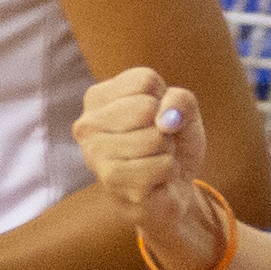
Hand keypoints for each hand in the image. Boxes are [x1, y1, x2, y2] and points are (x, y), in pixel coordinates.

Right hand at [74, 66, 224, 269]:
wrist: (171, 188)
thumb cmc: (171, 143)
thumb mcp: (183, 111)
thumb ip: (181, 101)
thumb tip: (165, 119)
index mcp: (97, 98)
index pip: (146, 81)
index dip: (164, 100)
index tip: (155, 117)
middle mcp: (87, 124)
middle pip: (146, 108)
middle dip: (164, 128)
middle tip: (155, 142)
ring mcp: (95, 154)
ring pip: (154, 139)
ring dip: (167, 151)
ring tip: (154, 159)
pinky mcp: (112, 181)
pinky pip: (161, 165)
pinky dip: (169, 171)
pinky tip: (155, 178)